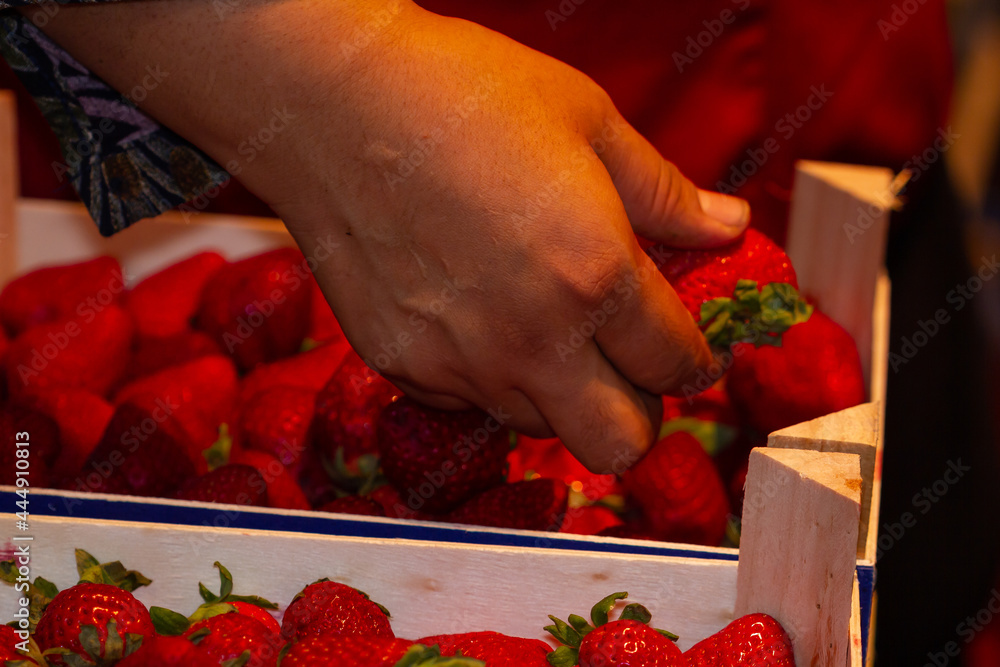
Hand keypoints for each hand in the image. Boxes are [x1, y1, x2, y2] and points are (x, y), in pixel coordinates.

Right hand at [35, 0, 748, 471]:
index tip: (683, 342)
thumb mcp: (589, 123)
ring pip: (543, 428)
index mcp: (594, 274)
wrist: (330, 100)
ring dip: (563, 392)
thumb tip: (728, 228)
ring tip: (542, 322)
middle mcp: (531, 339)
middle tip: (627, 360)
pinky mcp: (402, 366)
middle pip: (621, 446)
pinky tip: (475, 314)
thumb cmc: (463, 93)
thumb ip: (667, 195)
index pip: (678, 366)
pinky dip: (490, 378)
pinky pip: (470, 403)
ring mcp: (460, 363)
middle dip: (640, 411)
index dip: (694, 357)